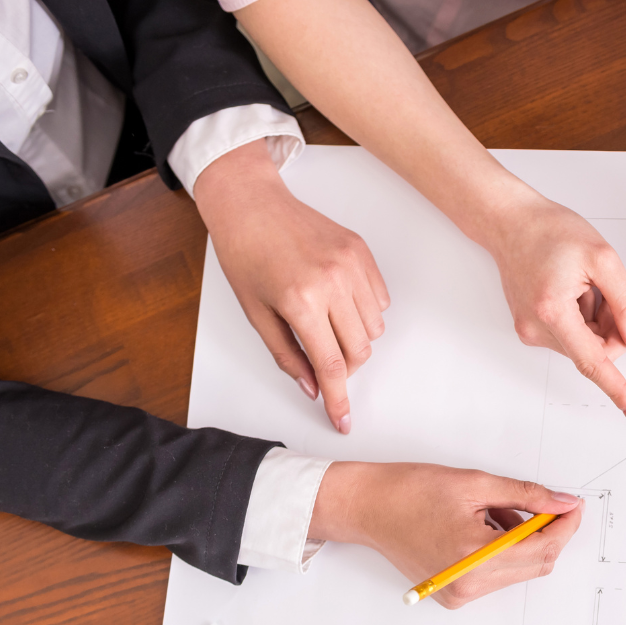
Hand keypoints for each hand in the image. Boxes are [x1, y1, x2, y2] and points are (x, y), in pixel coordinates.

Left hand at [193, 140, 389, 433]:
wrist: (251, 203)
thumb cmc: (245, 255)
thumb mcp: (257, 314)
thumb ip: (288, 355)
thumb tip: (312, 387)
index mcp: (300, 301)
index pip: (330, 366)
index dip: (338, 398)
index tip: (343, 420)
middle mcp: (331, 282)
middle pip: (359, 351)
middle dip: (345, 368)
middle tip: (323, 360)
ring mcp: (350, 264)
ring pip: (374, 330)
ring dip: (356, 340)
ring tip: (328, 325)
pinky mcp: (361, 252)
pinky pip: (380, 301)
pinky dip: (365, 313)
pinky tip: (340, 303)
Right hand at [309, 461, 582, 608]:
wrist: (369, 508)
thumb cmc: (410, 492)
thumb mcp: (476, 484)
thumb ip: (526, 495)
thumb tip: (563, 503)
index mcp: (475, 556)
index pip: (542, 548)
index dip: (565, 525)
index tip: (573, 506)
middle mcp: (469, 584)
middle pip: (537, 564)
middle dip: (549, 533)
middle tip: (546, 503)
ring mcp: (461, 593)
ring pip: (519, 569)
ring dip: (523, 540)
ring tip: (495, 510)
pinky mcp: (454, 594)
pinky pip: (498, 574)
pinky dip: (504, 550)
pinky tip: (484, 526)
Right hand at [484, 191, 625, 425]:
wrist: (510, 223)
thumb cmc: (549, 232)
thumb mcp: (602, 258)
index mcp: (552, 312)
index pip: (593, 363)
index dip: (618, 390)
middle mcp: (537, 330)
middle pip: (595, 352)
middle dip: (622, 331)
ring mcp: (531, 332)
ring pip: (586, 344)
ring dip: (604, 322)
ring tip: (598, 285)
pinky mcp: (532, 329)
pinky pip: (572, 335)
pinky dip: (587, 319)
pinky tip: (582, 292)